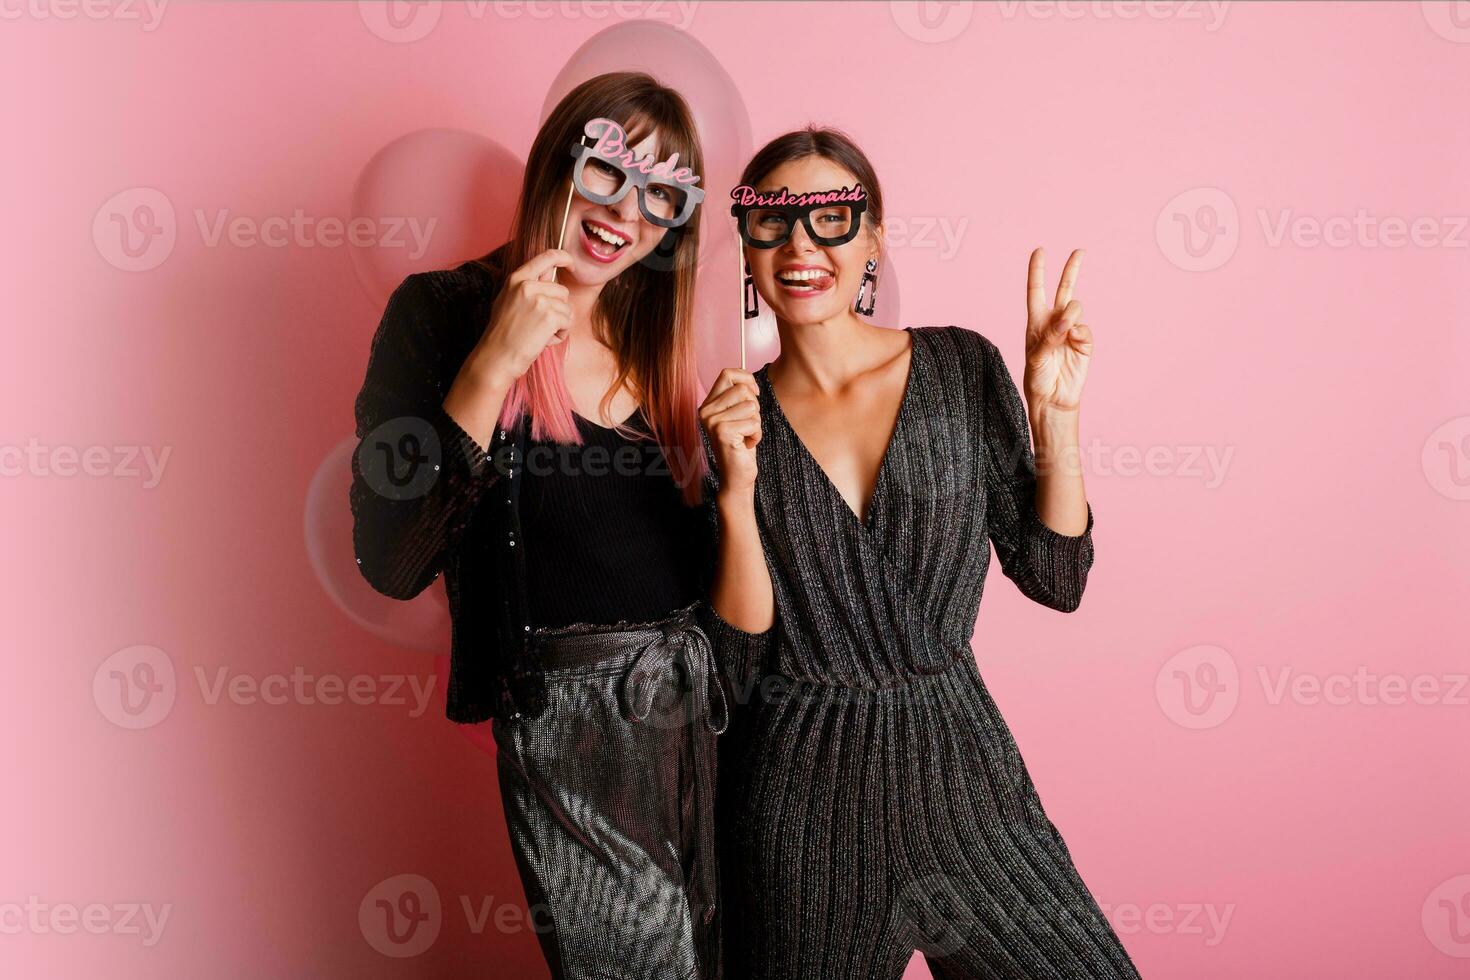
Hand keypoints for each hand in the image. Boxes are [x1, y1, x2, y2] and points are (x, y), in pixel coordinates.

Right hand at [475, 248, 574, 388]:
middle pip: (562, 291)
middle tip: (539, 324)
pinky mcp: (550, 316)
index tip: (570, 262)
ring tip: (539, 333)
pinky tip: (544, 340)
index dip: (563, 257)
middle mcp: (528, 285)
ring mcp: (539, 300)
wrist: (497, 356)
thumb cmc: (503, 333)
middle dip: (558, 308)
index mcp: (517, 279)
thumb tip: (549, 275)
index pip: (546, 257)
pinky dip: (560, 334)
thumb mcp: (508, 300)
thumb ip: (527, 287)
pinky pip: (568, 322)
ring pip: (567, 308)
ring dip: (559, 324)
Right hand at [699, 368, 761, 496]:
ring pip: (751, 406)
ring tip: (746, 436)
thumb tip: (750, 379)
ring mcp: (712, 421)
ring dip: (756, 423)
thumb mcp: (739, 415)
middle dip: (754, 406)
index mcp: (708, 404)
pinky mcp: (722, 431)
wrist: (737, 476)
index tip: (755, 392)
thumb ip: (740, 396)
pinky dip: (756, 435)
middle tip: (747, 424)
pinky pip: (754, 422)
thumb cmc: (741, 445)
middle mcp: (706, 410)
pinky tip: (746, 445)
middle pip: (742, 389)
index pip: (727, 373)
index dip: (746, 378)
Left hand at [1023, 247, 1092, 415]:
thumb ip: (1050, 336)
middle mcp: (1055, 322)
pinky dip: (1079, 334)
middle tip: (1079, 251)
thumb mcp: (1036, 357)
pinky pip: (1085, 328)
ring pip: (1075, 307)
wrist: (1053, 399)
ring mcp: (1071, 331)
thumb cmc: (1037, 379)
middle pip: (1063, 290)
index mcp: (1036, 322)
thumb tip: (1069, 320)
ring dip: (1070, 316)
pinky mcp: (1085, 342)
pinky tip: (1074, 345)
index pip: (1036, 291)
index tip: (1039, 251)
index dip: (1037, 271)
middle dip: (1071, 270)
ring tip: (1064, 335)